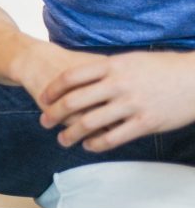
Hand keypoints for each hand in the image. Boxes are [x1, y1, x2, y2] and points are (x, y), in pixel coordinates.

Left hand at [38, 51, 194, 151]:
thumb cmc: (163, 68)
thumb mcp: (131, 61)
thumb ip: (107, 69)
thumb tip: (84, 77)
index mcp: (112, 66)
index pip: (71, 77)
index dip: (52, 89)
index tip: (43, 98)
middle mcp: (118, 84)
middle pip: (74, 101)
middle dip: (54, 113)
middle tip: (44, 122)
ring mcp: (131, 104)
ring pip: (90, 123)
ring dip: (71, 134)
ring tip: (62, 140)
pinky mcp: (145, 123)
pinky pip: (113, 138)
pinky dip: (96, 144)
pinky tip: (89, 146)